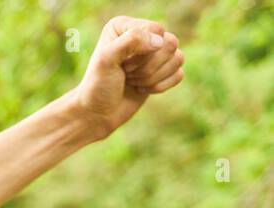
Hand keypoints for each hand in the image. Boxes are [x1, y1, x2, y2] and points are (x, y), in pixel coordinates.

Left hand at [74, 16, 184, 138]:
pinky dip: (160, 86)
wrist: (97, 114)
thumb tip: (160, 41)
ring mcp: (155, 53)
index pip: (156, 30)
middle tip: (127, 75)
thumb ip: (131, 41)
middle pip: (169, 44)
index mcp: (125, 26)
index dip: (143, 52)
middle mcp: (142, 35)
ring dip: (152, 77)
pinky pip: (179, 74)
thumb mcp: (106, 60)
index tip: (122, 66)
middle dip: (147, 67)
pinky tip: (141, 89)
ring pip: (178, 58)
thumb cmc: (98, 86)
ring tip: (132, 82)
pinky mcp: (164, 71)